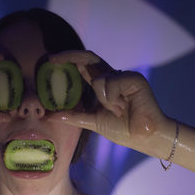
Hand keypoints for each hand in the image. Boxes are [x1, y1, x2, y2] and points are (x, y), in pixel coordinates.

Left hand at [47, 50, 170, 152]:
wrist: (144, 138)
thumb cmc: (123, 130)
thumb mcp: (93, 122)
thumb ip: (74, 116)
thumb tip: (50, 116)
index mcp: (102, 85)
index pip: (83, 67)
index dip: (67, 61)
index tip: (50, 62)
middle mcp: (111, 77)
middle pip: (88, 58)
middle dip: (69, 56)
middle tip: (52, 59)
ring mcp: (122, 76)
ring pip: (98, 78)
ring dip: (103, 99)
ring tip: (117, 111)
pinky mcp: (133, 78)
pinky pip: (111, 83)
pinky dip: (111, 98)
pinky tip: (123, 107)